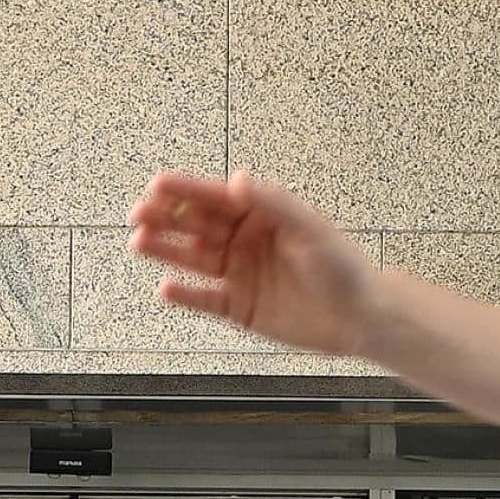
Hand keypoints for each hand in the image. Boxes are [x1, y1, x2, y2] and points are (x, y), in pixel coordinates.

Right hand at [127, 169, 376, 355]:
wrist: (361, 318)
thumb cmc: (343, 267)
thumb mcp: (310, 229)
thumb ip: (273, 204)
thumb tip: (238, 180)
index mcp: (260, 214)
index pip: (215, 197)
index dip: (185, 190)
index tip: (157, 184)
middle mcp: (243, 241)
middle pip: (195, 225)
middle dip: (165, 218)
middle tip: (139, 216)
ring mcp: (238, 274)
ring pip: (192, 259)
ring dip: (165, 250)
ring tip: (138, 244)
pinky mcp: (238, 307)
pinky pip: (204, 299)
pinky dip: (185, 295)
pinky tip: (165, 289)